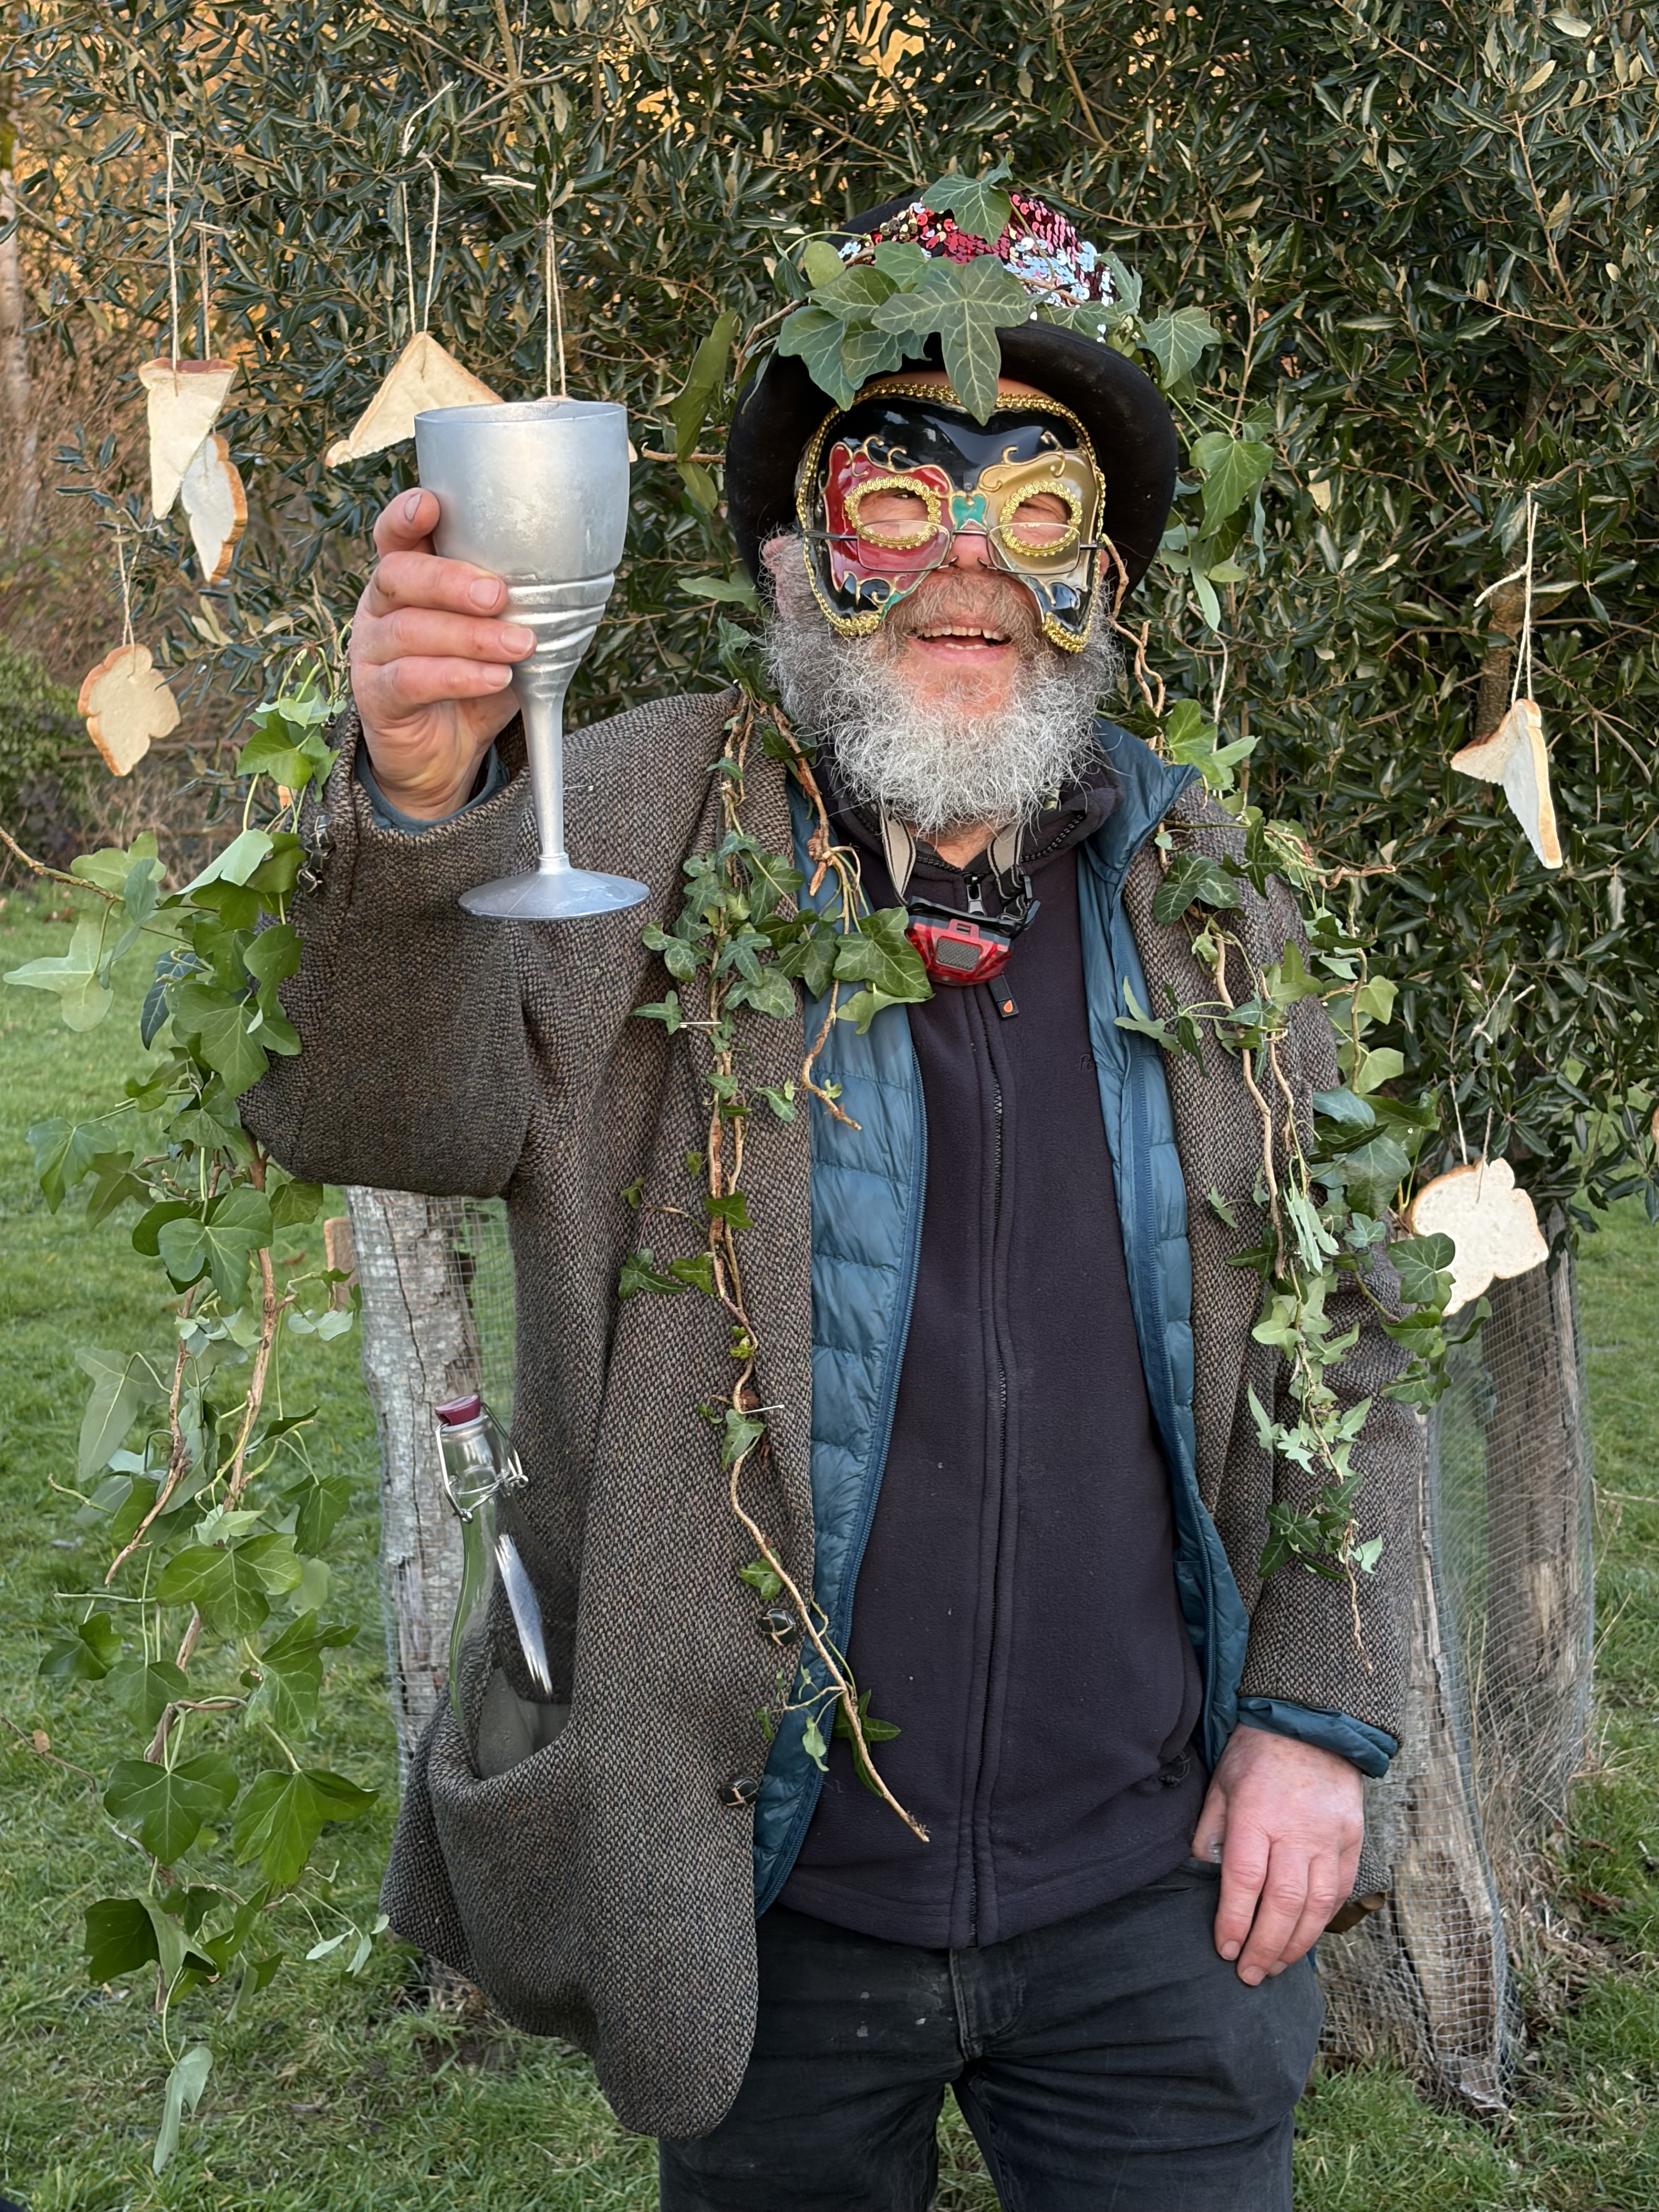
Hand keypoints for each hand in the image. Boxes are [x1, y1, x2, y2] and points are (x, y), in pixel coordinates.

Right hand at [348, 487, 533, 819]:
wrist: (444, 754)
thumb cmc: (474, 681)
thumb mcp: (500, 637)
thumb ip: (516, 607)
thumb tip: (567, 582)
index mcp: (407, 580)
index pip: (395, 536)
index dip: (406, 516)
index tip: (431, 505)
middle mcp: (380, 607)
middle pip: (399, 575)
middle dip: (451, 581)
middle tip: (498, 595)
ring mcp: (371, 651)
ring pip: (409, 630)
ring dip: (470, 636)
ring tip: (518, 646)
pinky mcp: (375, 696)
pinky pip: (410, 679)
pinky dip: (457, 676)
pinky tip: (495, 678)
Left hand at [1192, 1725, 1363, 1985]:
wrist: (1310, 1723)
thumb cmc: (1256, 1756)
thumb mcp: (1221, 1785)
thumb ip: (1211, 1832)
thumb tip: (1203, 1879)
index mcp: (1257, 1814)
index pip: (1244, 1880)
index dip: (1234, 1921)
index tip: (1224, 1950)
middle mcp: (1297, 1830)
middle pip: (1284, 1902)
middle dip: (1265, 1946)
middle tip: (1249, 1975)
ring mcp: (1330, 1836)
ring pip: (1317, 1904)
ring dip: (1297, 1943)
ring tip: (1276, 1965)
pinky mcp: (1352, 1839)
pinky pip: (1341, 1889)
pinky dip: (1324, 1919)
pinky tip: (1306, 1936)